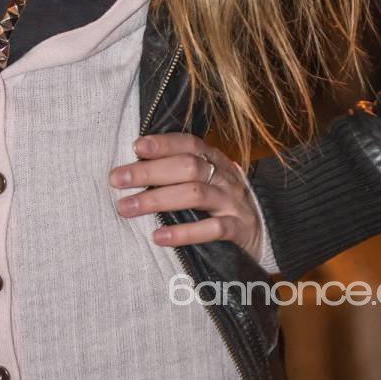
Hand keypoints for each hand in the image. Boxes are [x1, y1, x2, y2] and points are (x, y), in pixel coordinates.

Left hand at [109, 133, 263, 261]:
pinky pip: (213, 228)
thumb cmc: (220, 205)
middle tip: (117, 180)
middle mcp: (225, 178)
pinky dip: (184, 232)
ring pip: (196, 195)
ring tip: (126, 208)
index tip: (135, 146)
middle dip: (149, 172)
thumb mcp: (205, 182)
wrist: (263, 234)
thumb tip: (132, 168)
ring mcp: (234, 203)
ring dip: (157, 200)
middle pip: (188, 167)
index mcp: (215, 161)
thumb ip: (177, 173)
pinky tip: (158, 236)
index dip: (163, 143)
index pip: (190, 144)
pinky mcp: (240, 230)